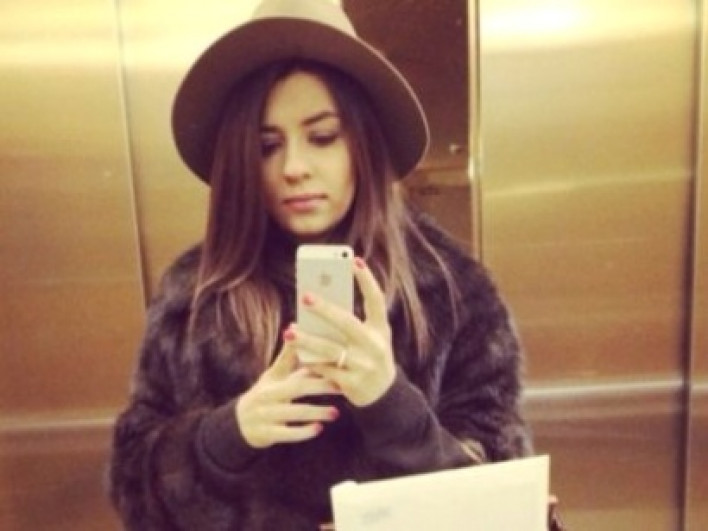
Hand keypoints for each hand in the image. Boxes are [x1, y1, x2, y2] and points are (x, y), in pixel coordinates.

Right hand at [235, 329, 339, 448]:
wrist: (239, 425)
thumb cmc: (264, 395)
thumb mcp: (273, 376)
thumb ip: (288, 357)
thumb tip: (295, 328)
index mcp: (273, 379)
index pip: (294, 366)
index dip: (314, 363)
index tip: (335, 361)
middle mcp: (268, 396)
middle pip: (296, 388)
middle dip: (320, 387)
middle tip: (341, 387)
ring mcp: (266, 415)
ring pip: (294, 413)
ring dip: (316, 412)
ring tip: (336, 413)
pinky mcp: (267, 434)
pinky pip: (287, 434)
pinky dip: (303, 432)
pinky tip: (319, 429)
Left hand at [295, 257, 395, 406]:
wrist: (383, 395)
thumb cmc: (368, 355)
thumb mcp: (369, 337)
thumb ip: (350, 322)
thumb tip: (318, 301)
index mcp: (381, 329)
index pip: (376, 300)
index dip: (367, 280)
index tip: (354, 260)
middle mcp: (375, 346)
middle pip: (348, 323)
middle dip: (325, 309)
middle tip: (305, 296)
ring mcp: (365, 366)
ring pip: (331, 349)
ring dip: (307, 340)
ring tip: (289, 330)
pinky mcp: (353, 384)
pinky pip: (325, 369)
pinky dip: (310, 361)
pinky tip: (297, 354)